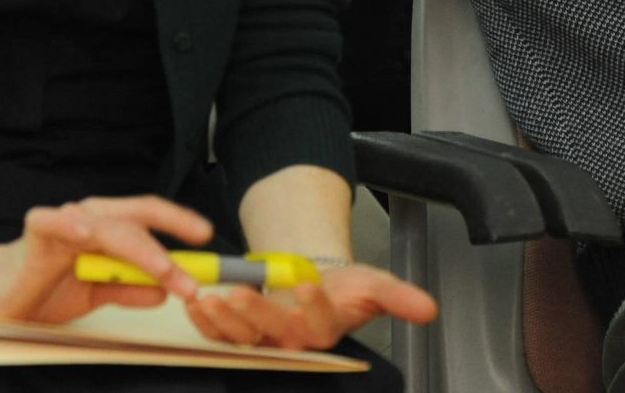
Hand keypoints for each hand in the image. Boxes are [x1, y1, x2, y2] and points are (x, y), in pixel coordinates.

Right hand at [0, 196, 211, 323]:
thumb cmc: (44, 290)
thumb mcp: (96, 295)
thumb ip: (128, 289)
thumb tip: (166, 292)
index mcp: (107, 228)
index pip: (148, 217)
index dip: (178, 222)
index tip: (207, 238)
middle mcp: (90, 218)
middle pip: (135, 220)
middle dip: (168, 248)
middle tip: (192, 277)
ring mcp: (64, 221)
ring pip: (107, 226)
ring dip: (137, 250)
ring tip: (161, 270)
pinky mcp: (36, 231)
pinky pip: (54, 221)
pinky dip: (70, 223)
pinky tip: (87, 232)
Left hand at [184, 262, 436, 350]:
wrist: (313, 282)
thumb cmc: (342, 288)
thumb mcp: (373, 284)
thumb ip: (398, 297)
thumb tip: (429, 310)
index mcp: (326, 331)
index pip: (322, 325)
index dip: (315, 307)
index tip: (309, 283)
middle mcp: (292, 342)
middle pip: (274, 332)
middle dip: (257, 313)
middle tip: (241, 292)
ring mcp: (262, 339)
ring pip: (242, 337)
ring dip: (223, 320)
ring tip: (211, 297)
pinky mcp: (237, 333)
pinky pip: (218, 334)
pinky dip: (204, 320)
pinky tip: (195, 302)